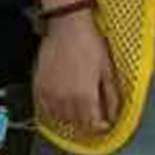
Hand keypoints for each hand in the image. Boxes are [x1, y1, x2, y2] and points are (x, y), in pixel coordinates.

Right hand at [34, 10, 114, 135]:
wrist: (67, 27)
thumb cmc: (89, 45)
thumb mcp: (107, 70)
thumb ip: (112, 96)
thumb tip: (115, 114)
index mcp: (85, 96)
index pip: (92, 124)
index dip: (100, 127)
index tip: (104, 124)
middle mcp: (66, 99)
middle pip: (76, 123)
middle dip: (87, 123)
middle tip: (92, 117)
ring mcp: (50, 94)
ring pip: (59, 118)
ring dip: (70, 118)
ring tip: (77, 111)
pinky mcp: (39, 86)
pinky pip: (43, 108)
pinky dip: (52, 112)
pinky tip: (59, 106)